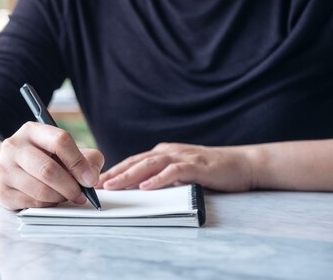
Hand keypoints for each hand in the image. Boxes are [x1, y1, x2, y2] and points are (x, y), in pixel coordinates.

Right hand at [0, 122, 103, 209]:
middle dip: (70, 187)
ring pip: (41, 190)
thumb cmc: (43, 158)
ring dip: (60, 198)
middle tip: (81, 195)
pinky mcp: (2, 191)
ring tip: (65, 196)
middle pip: (48, 170)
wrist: (9, 168)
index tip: (90, 179)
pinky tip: (50, 199)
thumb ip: (87, 158)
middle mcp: (14, 146)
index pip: (60, 141)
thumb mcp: (65, 150)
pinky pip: (32, 204)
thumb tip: (91, 177)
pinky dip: (47, 205)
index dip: (79, 162)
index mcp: (32, 130)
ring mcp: (4, 168)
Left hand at [97, 142, 254, 191]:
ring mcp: (183, 157)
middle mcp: (169, 151)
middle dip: (115, 174)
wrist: (243, 164)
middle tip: (96, 184)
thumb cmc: (210, 171)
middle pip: (137, 161)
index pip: (133, 161)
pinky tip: (147, 186)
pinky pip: (174, 172)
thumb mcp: (181, 171)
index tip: (96, 181)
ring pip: (150, 165)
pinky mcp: (197, 166)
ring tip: (114, 186)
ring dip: (130, 176)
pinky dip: (159, 179)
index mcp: (163, 152)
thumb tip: (138, 188)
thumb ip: (162, 176)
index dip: (114, 171)